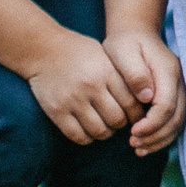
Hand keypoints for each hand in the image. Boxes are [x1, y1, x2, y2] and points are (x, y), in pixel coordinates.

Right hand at [23, 32, 141, 144]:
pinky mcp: (56, 111)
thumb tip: (143, 98)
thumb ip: (121, 76)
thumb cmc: (78, 51)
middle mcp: (91, 87)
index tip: (135, 115)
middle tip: (119, 122)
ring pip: (99, 130)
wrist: (43, 48)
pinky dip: (87, 138)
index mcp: (106, 72)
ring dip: (105, 133)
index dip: (137, 114)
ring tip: (105, 127)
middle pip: (117, 119)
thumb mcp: (105, 55)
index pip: (131, 102)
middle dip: (122, 124)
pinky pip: (77, 135)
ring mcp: (72, 100)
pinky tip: (88, 131)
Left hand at [107, 28, 185, 154]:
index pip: (166, 105)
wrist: (136, 32)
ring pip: (179, 121)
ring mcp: (180, 88)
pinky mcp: (175, 94)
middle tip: (133, 144)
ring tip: (138, 148)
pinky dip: (163, 135)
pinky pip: (175, 120)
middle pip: (177, 117)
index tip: (132, 132)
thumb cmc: (125, 42)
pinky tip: (146, 143)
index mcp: (168, 70)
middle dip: (156, 135)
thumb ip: (134, 73)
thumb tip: (146, 96)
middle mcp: (180, 80)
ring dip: (160, 139)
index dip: (151, 123)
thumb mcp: (122, 51)